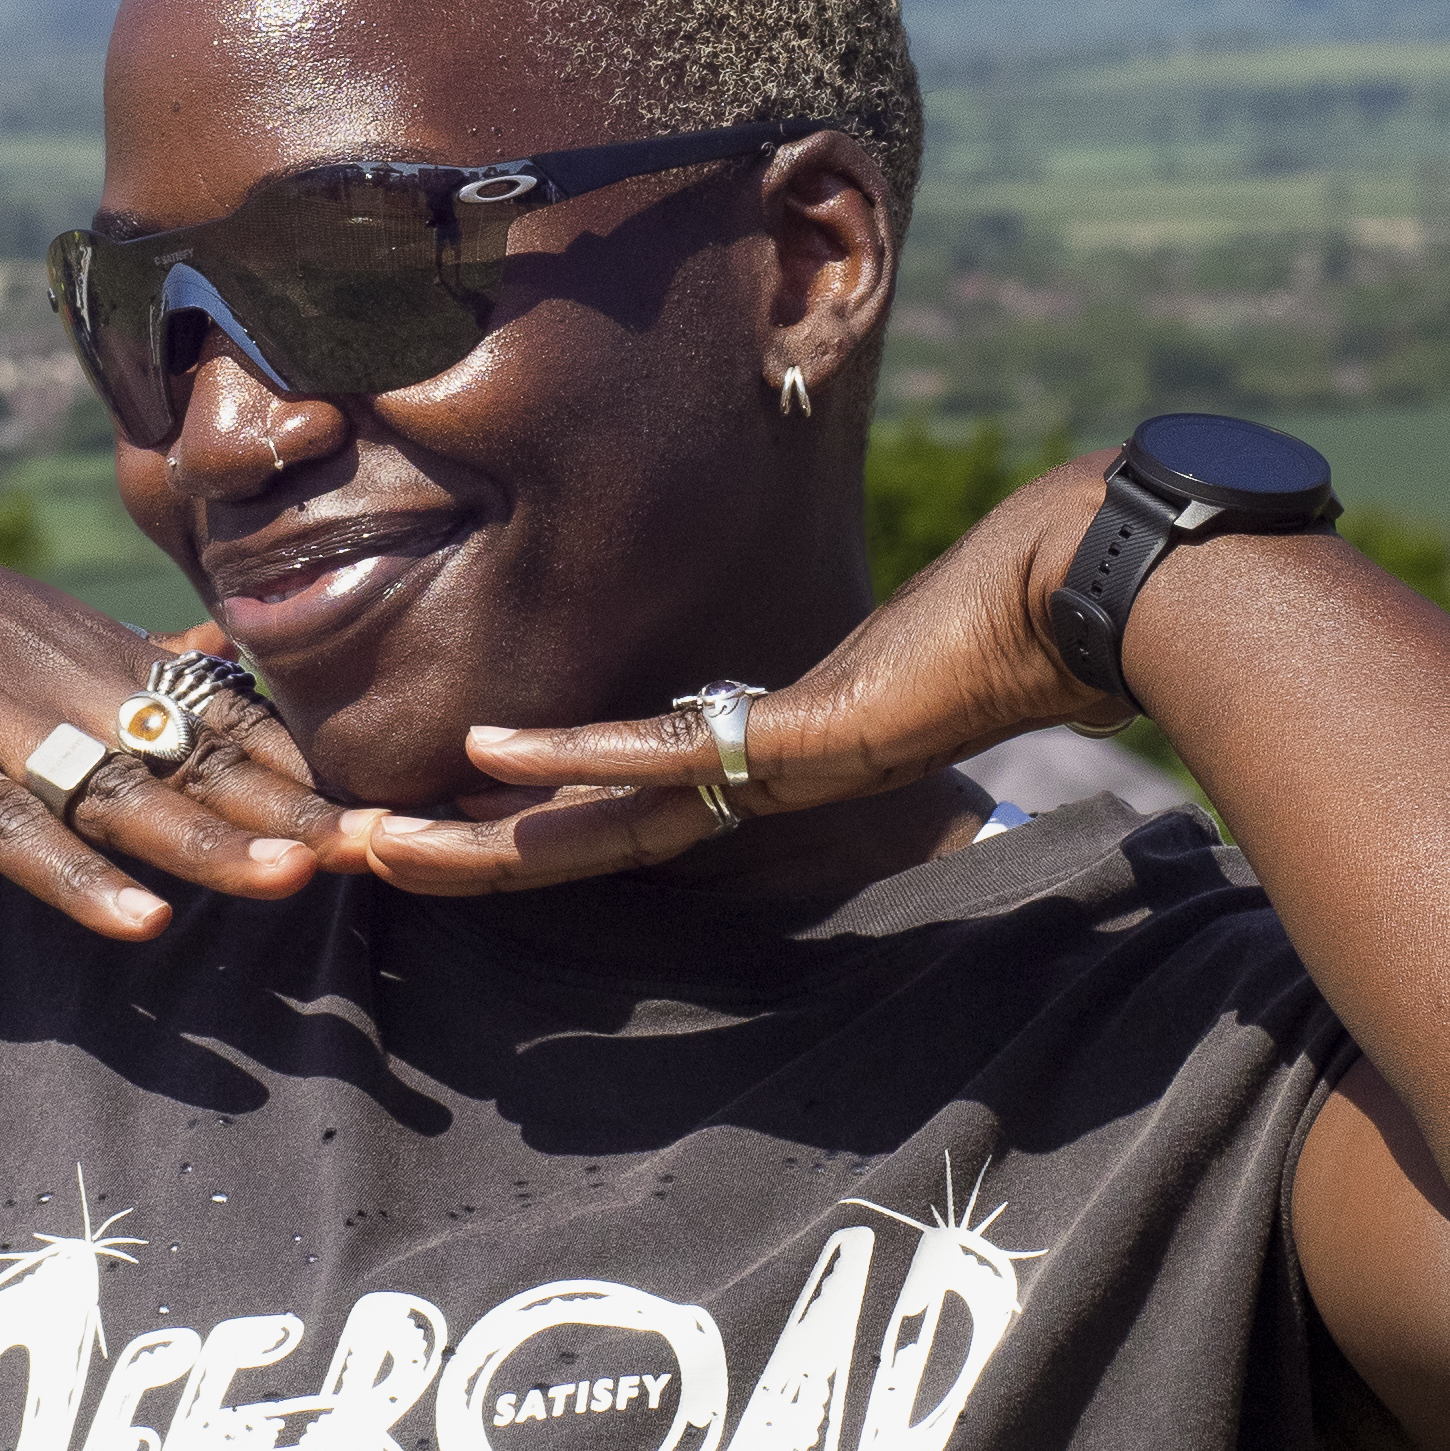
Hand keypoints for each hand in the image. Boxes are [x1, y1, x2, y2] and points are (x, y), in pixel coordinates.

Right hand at [0, 492, 347, 939]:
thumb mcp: (11, 622)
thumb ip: (109, 658)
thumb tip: (208, 664)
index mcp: (87, 649)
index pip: (224, 706)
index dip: (304, 762)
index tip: (391, 806)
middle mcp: (58, 678)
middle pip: (197, 751)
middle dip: (292, 807)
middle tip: (388, 851)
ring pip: (122, 790)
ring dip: (212, 839)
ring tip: (300, 879)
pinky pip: (8, 829)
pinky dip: (74, 879)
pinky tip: (139, 921)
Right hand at [336, 457, 1128, 893]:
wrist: (1095, 593)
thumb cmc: (1013, 603)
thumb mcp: (896, 642)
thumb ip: (848, 665)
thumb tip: (859, 651)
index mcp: (759, 760)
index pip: (610, 806)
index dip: (513, 822)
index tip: (423, 818)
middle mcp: (752, 782)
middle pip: (579, 839)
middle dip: (463, 852)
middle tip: (353, 858)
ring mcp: (774, 768)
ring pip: (598, 820)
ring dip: (483, 833)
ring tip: (380, 840)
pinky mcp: (807, 742)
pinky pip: (665, 754)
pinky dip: (572, 756)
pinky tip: (488, 755)